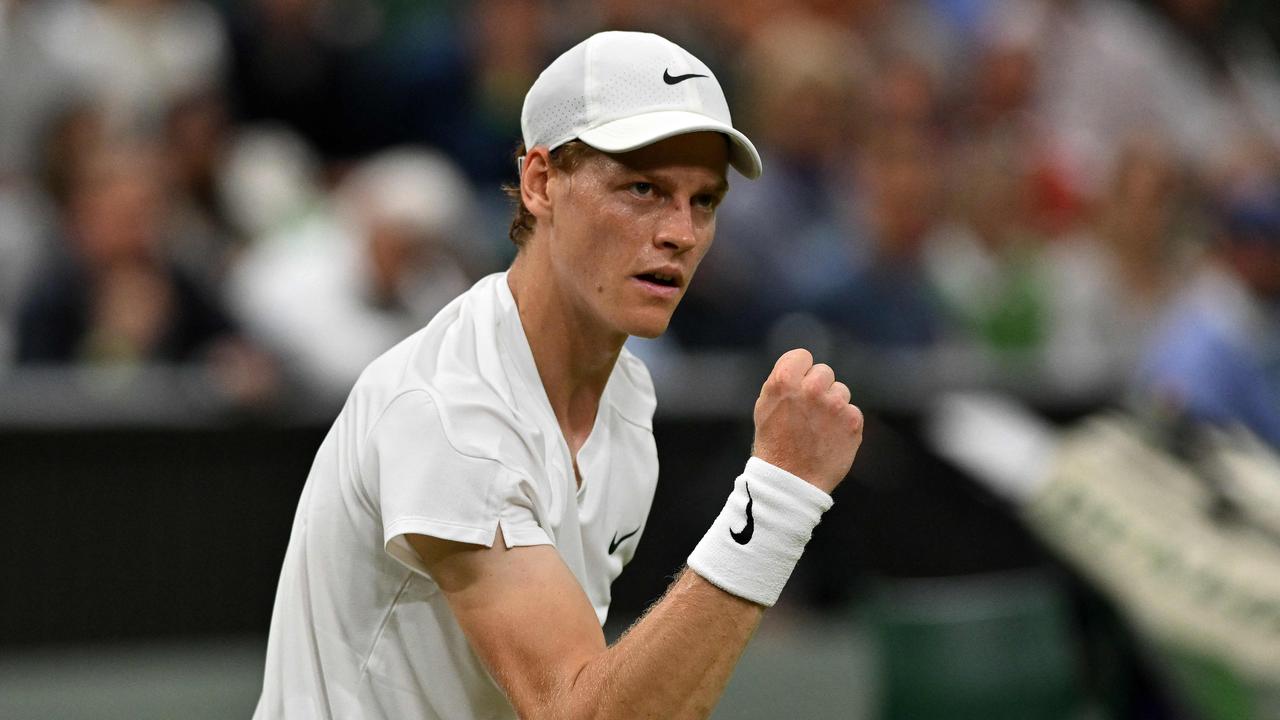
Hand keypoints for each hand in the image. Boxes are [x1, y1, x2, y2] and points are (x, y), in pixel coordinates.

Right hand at [751, 348, 862, 493]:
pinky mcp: (853, 421)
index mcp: (784, 381)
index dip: (800, 371)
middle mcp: (811, 389)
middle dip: (818, 388)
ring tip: (818, 428)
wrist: (791, 481)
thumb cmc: (774, 444)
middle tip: (808, 412)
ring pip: (840, 391)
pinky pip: (852, 412)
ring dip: (833, 406)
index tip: (798, 386)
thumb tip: (801, 367)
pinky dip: (844, 424)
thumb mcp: (765, 406)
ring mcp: (835, 404)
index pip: (802, 356)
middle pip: (824, 372)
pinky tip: (830, 438)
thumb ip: (783, 382)